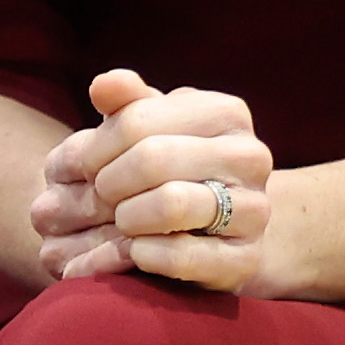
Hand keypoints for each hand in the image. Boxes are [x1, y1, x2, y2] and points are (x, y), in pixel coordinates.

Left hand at [32, 70, 275, 292]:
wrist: (224, 228)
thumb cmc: (173, 167)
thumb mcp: (151, 128)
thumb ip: (126, 103)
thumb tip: (102, 85)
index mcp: (226, 113)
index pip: (136, 120)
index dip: (96, 148)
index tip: (87, 167)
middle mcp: (251, 156)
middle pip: (151, 158)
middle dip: (110, 183)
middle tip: (102, 197)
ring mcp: (256, 209)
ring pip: (170, 204)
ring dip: (128, 218)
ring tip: (123, 221)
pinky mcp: (247, 259)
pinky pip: (182, 256)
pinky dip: (146, 254)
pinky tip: (139, 248)